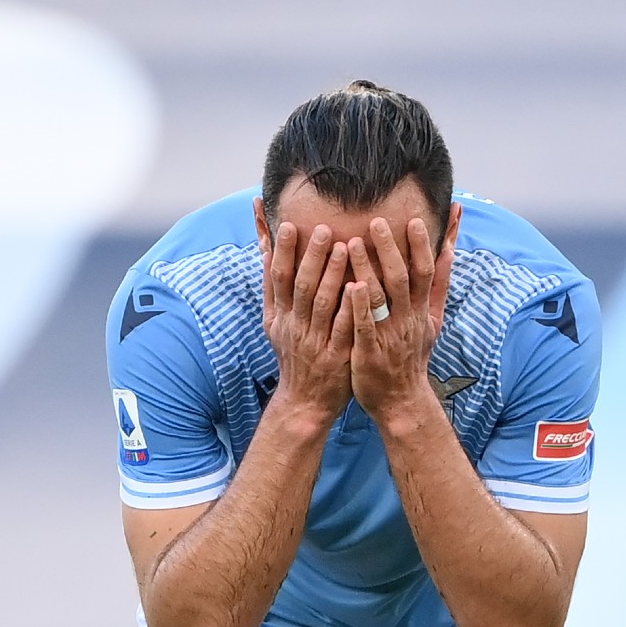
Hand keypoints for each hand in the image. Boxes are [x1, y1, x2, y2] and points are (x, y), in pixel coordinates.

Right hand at [263, 221, 353, 417]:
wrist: (304, 402)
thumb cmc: (293, 356)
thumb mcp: (274, 323)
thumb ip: (271, 287)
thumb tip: (264, 248)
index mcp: (281, 316)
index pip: (279, 278)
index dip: (283, 251)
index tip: (289, 224)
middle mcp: (295, 326)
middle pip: (301, 286)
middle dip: (312, 256)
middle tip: (324, 228)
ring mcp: (316, 341)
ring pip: (323, 303)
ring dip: (333, 274)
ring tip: (346, 247)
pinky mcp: (337, 356)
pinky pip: (344, 328)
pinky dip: (350, 308)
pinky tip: (361, 287)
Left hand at [346, 216, 450, 419]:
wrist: (401, 401)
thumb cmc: (411, 356)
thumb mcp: (433, 320)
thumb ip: (439, 285)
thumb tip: (450, 249)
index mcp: (421, 310)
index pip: (426, 272)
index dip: (422, 246)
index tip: (415, 219)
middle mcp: (408, 320)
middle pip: (404, 279)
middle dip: (392, 249)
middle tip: (377, 221)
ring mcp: (389, 336)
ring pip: (381, 298)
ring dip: (369, 269)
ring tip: (353, 242)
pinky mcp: (370, 353)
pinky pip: (365, 326)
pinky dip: (360, 306)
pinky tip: (351, 286)